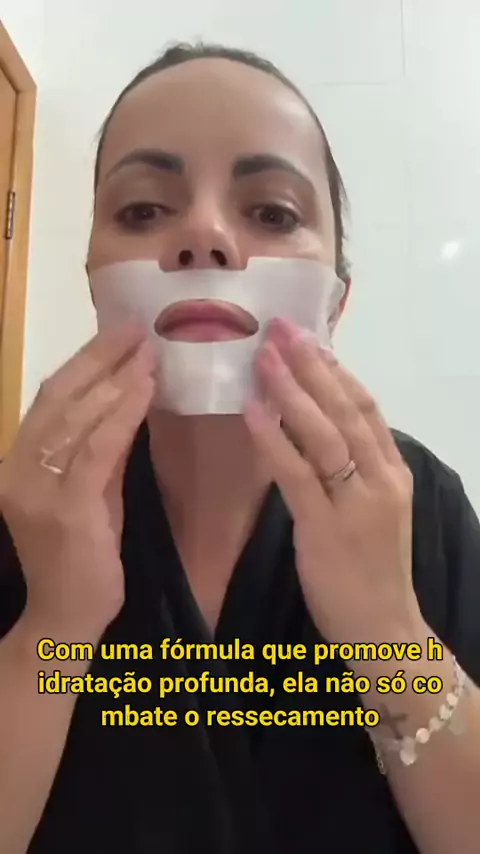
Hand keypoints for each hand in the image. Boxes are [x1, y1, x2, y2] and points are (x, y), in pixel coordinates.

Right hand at [0, 323, 154, 635]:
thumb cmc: (80, 558)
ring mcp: (37, 489)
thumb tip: (125, 400)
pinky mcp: (66, 509)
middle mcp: (18, 469)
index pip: (49, 399)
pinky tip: (145, 389)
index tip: (118, 335)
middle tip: (136, 329)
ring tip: (147, 351)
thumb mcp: (90, 493)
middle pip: (57, 397)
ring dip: (115, 379)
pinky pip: (98, 449)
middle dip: (98, 357)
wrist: (66, 619)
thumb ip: (101, 450)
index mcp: (18, 462)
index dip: (83, 362)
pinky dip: (122, 414)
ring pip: (76, 417)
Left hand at [244, 317, 418, 642]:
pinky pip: (297, 473)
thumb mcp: (374, 512)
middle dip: (311, 365)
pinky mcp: (326, 528)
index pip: (365, 407)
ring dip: (292, 390)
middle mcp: (381, 479)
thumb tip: (317, 428)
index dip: (336, 370)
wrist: (385, 632)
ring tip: (264, 356)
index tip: (309, 338)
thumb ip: (354, 471)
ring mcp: (356, 503)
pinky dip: (274, 437)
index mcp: (393, 472)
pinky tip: (253, 409)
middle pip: (345, 409)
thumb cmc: (373, 571)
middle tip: (281, 328)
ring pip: (324, 433)